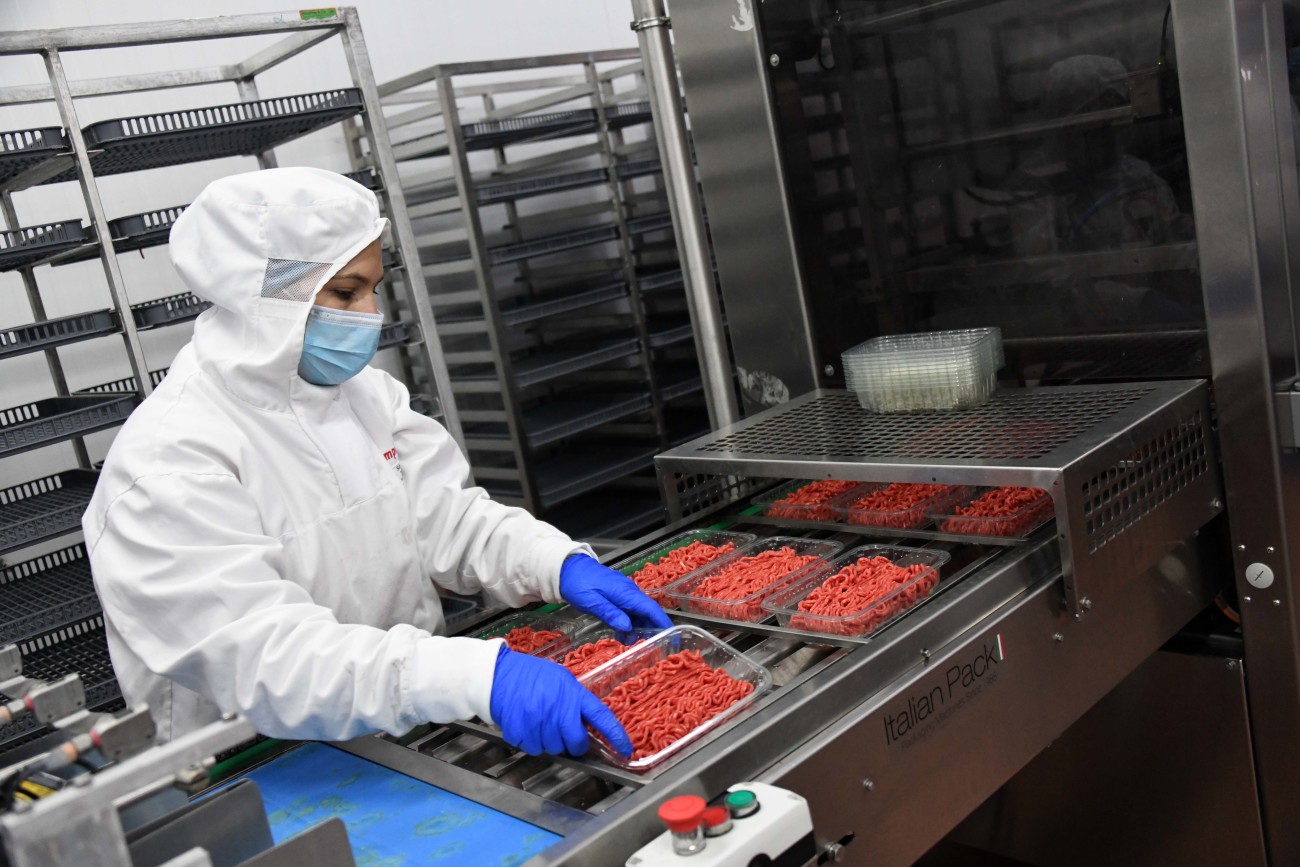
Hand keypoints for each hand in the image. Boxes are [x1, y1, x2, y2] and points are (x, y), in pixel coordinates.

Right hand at [489, 646, 631, 756]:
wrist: (499, 675)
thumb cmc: (531, 675)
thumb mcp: (561, 679)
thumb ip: (576, 699)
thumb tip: (588, 722)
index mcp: (573, 694)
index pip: (601, 718)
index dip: (615, 735)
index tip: (625, 749)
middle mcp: (558, 709)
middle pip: (576, 743)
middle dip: (574, 742)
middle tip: (564, 730)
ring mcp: (540, 722)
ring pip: (554, 749)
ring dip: (550, 741)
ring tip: (541, 721)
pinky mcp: (522, 732)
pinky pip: (534, 749)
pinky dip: (532, 742)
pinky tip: (528, 725)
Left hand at [559, 554, 672, 631]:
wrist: (567, 568)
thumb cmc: (578, 584)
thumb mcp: (591, 602)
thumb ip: (610, 613)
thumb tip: (628, 627)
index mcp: (626, 593)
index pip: (651, 609)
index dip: (663, 624)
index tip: (672, 637)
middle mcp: (629, 592)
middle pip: (647, 613)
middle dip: (649, 630)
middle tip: (643, 646)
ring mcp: (624, 593)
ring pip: (638, 613)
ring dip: (636, 628)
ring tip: (625, 642)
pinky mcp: (618, 595)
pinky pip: (629, 610)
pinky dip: (628, 623)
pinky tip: (620, 632)